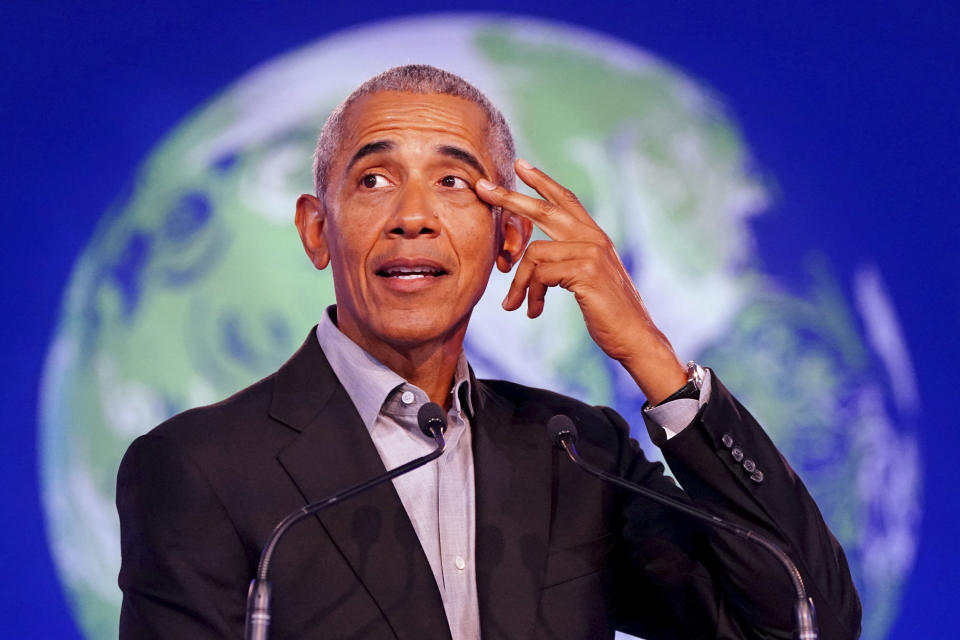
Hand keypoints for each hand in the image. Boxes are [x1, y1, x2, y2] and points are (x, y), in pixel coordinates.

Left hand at [476, 159, 685, 403]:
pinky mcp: (585, 271)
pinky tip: (534, 311)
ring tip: (514, 305)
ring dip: (519, 283)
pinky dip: (531, 293)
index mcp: (594, 237)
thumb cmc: (608, 313)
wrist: (634, 337)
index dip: (543, 181)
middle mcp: (594, 238)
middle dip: (509, 198)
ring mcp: (591, 252)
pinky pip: (540, 273)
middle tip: (482, 187)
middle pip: (544, 209)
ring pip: (534, 253)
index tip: (521, 165)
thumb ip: (568, 261)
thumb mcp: (586, 280)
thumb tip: (537, 259)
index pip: (566, 200)